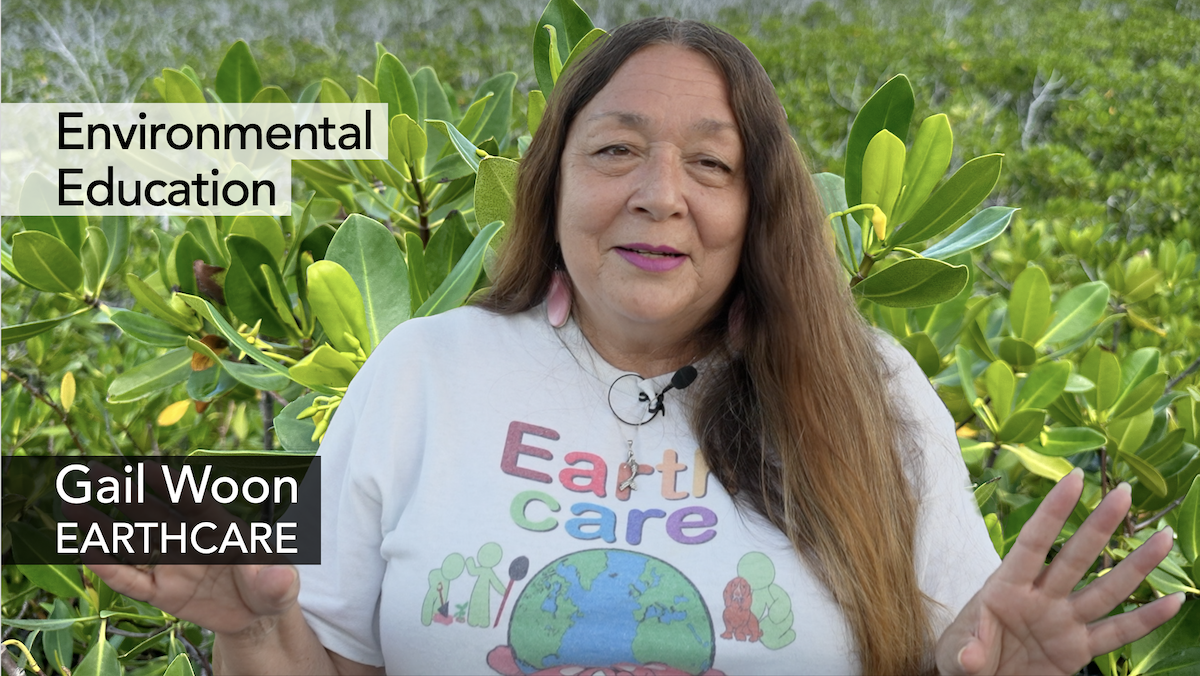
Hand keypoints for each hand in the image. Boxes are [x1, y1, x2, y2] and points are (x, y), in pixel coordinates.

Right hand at [76, 461, 300, 636]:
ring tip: (71, 504)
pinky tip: (84, 551)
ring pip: (132, 542)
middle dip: (122, 491)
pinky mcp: (162, 593)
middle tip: (91, 470)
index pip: (192, 501)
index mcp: (220, 526)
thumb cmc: (271, 584)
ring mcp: (172, 565)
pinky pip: (131, 580)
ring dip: (102, 526)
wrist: (257, 615)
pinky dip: (109, 568)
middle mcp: (189, 540)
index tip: (147, 466)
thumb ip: (277, 579)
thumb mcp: (281, 584)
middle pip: (151, 512)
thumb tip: (280, 576)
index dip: (170, 485)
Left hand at [936, 467, 1184, 674]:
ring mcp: (1062, 622)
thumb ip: (965, 652)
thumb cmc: (961, 658)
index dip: (1052, 512)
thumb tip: (971, 658)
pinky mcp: (1077, 650)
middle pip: (1075, 558)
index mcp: (1005, 588)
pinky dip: (1146, 620)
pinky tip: (1174, 602)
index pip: (1033, 542)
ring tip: (1164, 538)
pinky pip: (1117, 634)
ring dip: (1135, 566)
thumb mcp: (954, 654)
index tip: (1073, 478)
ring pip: (1104, 591)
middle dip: (1099, 526)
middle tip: (1124, 492)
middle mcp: (1040, 598)